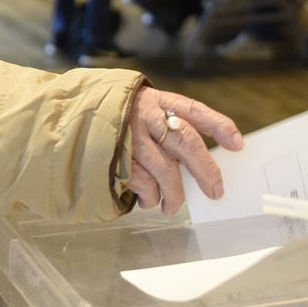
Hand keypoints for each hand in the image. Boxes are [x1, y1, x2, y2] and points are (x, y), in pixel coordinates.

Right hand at [125, 88, 242, 214]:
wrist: (69, 116)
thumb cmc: (115, 118)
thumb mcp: (142, 110)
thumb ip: (166, 126)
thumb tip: (196, 161)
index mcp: (156, 101)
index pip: (194, 111)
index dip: (218, 126)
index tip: (237, 144)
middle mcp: (145, 116)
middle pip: (185, 142)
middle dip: (205, 169)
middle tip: (215, 191)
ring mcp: (130, 137)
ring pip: (166, 171)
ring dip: (174, 195)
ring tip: (172, 205)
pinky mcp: (115, 158)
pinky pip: (143, 185)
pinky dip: (149, 197)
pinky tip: (146, 198)